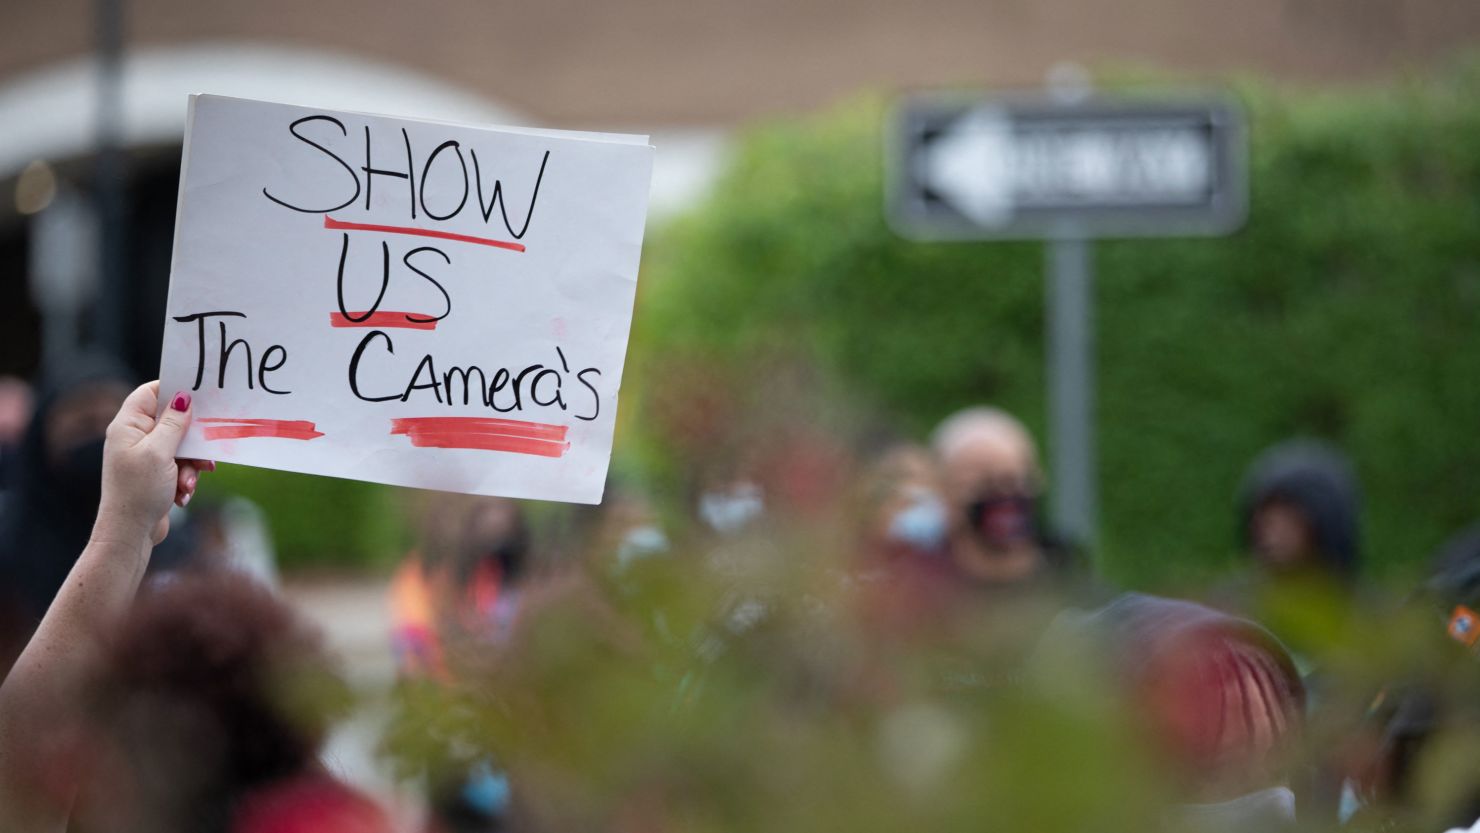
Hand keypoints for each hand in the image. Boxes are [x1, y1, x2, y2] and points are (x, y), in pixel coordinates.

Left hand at [92, 382, 215, 546]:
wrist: (130, 533)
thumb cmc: (138, 490)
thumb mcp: (159, 452)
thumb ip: (173, 423)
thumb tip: (183, 397)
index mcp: (128, 426)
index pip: (150, 393)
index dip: (173, 390)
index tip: (199, 394)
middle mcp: (135, 437)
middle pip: (172, 421)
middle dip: (191, 438)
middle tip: (205, 447)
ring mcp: (146, 456)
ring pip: (181, 446)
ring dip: (191, 464)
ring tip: (187, 481)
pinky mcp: (156, 474)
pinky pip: (180, 466)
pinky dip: (186, 477)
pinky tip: (183, 493)